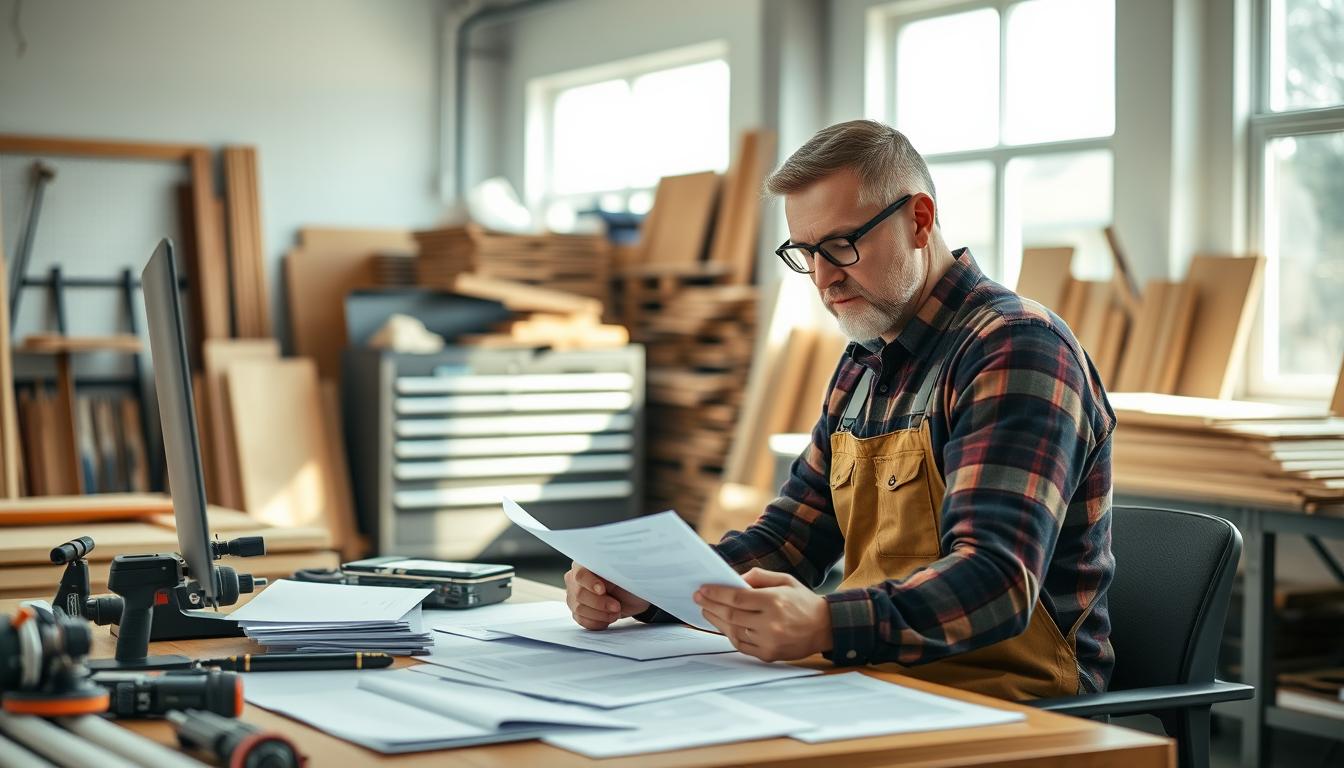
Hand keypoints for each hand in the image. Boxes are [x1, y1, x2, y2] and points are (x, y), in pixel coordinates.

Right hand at [564, 562, 650, 629]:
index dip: (590, 583)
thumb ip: (613, 572)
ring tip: (615, 613)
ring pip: (579, 609)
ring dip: (600, 614)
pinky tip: (608, 619)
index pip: (580, 574)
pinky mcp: (577, 611)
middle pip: (579, 594)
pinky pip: (582, 620)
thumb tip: (607, 573)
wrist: (633, 597)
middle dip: (600, 603)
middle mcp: (575, 579)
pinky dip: (597, 622)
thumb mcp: (625, 574)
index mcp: (586, 564)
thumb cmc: (629, 581)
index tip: (603, 590)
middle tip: (616, 607)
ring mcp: (574, 596)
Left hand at [694, 568, 832, 661]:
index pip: (737, 597)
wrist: (826, 627)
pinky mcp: (769, 654)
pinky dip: (730, 635)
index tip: (702, 589)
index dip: (716, 593)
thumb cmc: (803, 601)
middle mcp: (771, 623)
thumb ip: (759, 577)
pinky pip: (742, 645)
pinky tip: (723, 625)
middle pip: (731, 615)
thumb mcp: (785, 580)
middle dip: (711, 606)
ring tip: (707, 611)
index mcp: (774, 601)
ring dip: (716, 621)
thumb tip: (734, 580)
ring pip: (733, 631)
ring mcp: (769, 641)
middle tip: (698, 599)